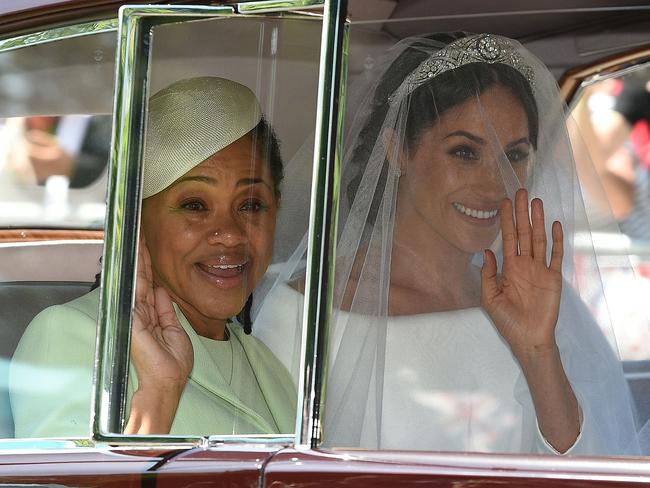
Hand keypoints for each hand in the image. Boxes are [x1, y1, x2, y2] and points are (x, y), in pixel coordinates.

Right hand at [131, 234, 192, 392]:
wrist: (167, 381)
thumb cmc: (172, 362)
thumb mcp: (174, 330)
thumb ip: (166, 310)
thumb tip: (162, 291)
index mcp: (150, 316)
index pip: (148, 285)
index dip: (148, 267)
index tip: (147, 248)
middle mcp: (139, 312)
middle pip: (141, 278)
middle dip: (140, 255)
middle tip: (138, 232)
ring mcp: (134, 314)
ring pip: (137, 279)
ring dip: (137, 258)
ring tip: (136, 236)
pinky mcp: (132, 317)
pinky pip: (135, 290)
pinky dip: (135, 273)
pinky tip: (135, 258)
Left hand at [480, 188, 562, 358]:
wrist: (528, 339)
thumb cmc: (507, 321)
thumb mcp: (489, 298)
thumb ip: (487, 275)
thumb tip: (486, 252)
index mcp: (509, 268)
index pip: (507, 238)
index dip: (506, 220)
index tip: (503, 202)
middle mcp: (525, 264)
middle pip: (524, 233)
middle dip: (521, 213)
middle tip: (520, 191)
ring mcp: (540, 270)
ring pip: (539, 239)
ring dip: (538, 220)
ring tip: (536, 201)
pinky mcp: (554, 278)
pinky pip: (556, 256)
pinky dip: (556, 240)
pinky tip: (554, 225)